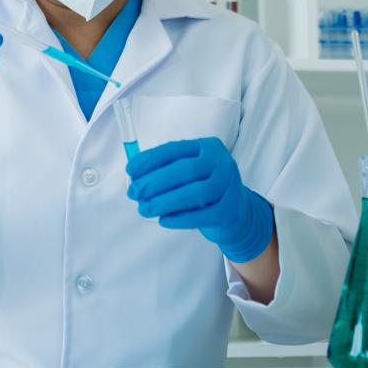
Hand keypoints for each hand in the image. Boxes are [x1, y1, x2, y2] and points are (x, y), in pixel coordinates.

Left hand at [126, 137, 273, 262]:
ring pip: (195, 193)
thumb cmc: (204, 187)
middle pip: (185, 170)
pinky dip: (180, 219)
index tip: (131, 170)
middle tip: (134, 193)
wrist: (236, 211)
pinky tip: (164, 220)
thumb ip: (166, 169)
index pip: (175, 149)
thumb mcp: (190, 171)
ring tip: (145, 209)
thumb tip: (135, 177)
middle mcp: (221, 163)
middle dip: (154, 182)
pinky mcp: (229, 211)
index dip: (150, 159)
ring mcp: (229, 186)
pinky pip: (203, 216)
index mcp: (208, 147)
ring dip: (165, 201)